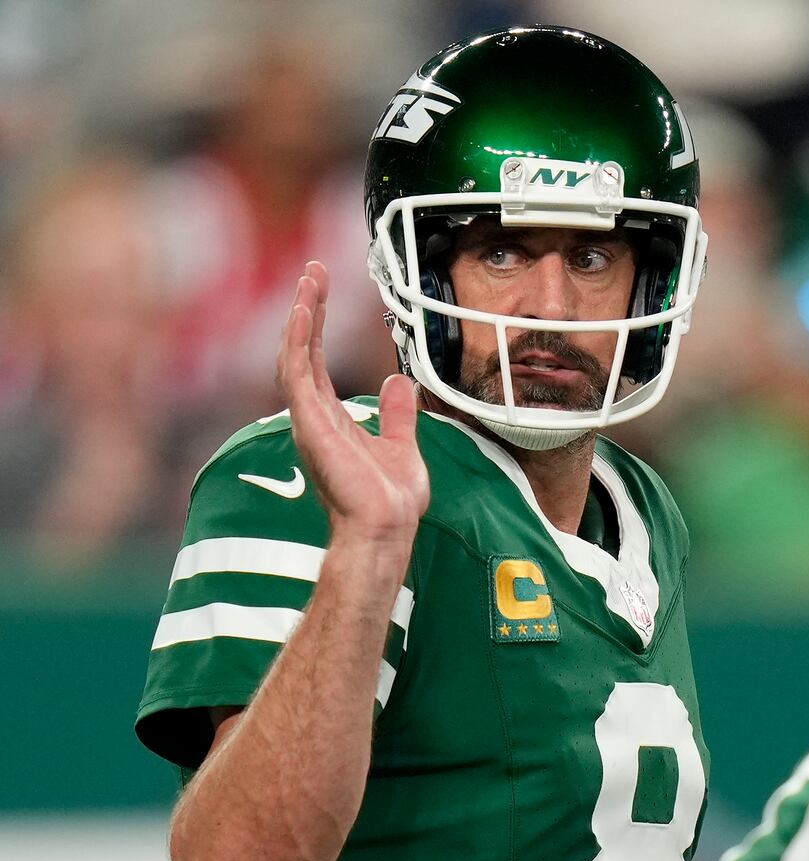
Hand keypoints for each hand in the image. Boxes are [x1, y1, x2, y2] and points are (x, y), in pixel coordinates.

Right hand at [277, 262, 429, 546]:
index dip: (317, 324)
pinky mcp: (310, 424)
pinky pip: (297, 374)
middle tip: (312, 271)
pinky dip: (299, 341)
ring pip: (294, 355)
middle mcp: (314, 416)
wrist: (387, 528)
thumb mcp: (402, 445)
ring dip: (301, 316)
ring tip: (309, 280)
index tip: (321, 288)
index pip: (315, 360)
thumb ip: (396, 414)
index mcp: (331, 418)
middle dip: (306, 308)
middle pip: (300, 349)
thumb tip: (398, 383)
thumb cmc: (391, 500)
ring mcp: (309, 420)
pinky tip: (306, 311)